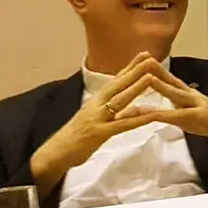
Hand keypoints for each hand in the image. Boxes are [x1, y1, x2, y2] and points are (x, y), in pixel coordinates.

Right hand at [30, 53, 164, 193]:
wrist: (55, 153)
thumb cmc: (77, 136)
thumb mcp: (98, 120)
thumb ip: (120, 113)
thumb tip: (140, 108)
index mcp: (97, 100)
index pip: (116, 80)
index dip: (130, 67)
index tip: (144, 54)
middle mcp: (97, 105)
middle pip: (118, 85)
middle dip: (135, 70)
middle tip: (150, 57)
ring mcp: (98, 118)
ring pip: (120, 100)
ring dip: (136, 88)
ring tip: (151, 77)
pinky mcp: (99, 133)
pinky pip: (123, 124)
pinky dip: (139, 119)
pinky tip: (152, 114)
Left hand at [129, 65, 207, 151]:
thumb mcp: (191, 114)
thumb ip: (177, 106)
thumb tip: (161, 103)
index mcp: (189, 95)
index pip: (172, 80)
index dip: (159, 71)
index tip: (145, 60)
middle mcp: (193, 96)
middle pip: (173, 82)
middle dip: (158, 71)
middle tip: (144, 60)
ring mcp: (197, 105)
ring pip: (176, 94)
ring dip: (162, 87)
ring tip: (148, 79)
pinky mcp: (198, 117)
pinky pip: (177, 115)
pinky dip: (163, 114)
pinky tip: (151, 114)